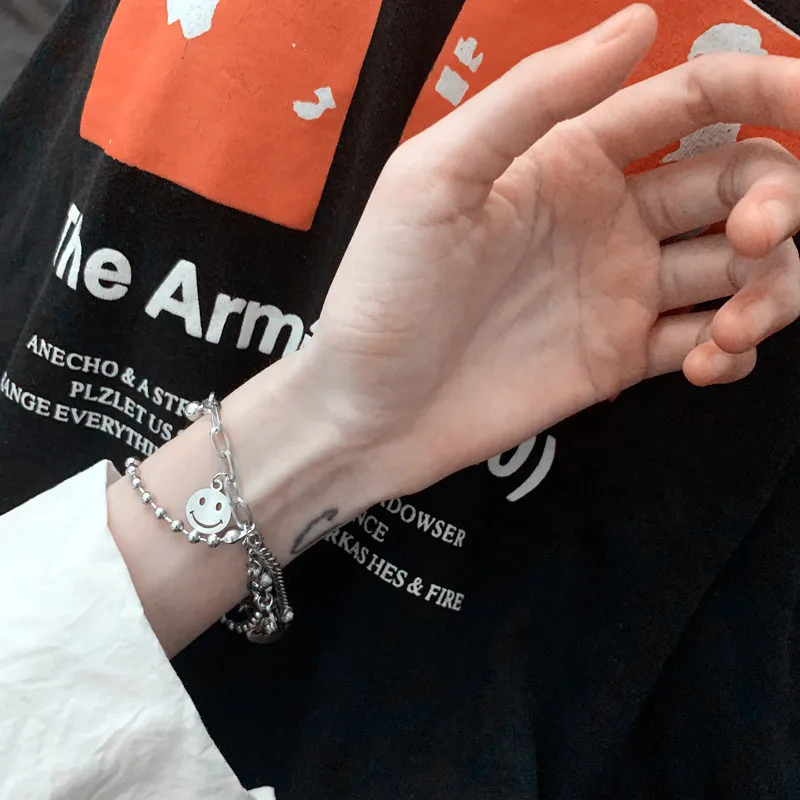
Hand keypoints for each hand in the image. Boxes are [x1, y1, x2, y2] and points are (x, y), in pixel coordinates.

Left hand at [299, 4, 799, 493]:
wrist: (369, 408)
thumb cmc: (384, 290)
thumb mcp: (436, 175)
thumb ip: (535, 98)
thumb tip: (635, 23)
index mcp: (569, 158)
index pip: (693, 102)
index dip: (769, 87)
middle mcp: (606, 217)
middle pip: (741, 181)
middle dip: (778, 200)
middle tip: (758, 235)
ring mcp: (617, 290)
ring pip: (743, 265)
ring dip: (772, 286)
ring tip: (732, 327)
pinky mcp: (619, 357)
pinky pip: (708, 340)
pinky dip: (733, 349)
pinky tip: (707, 360)